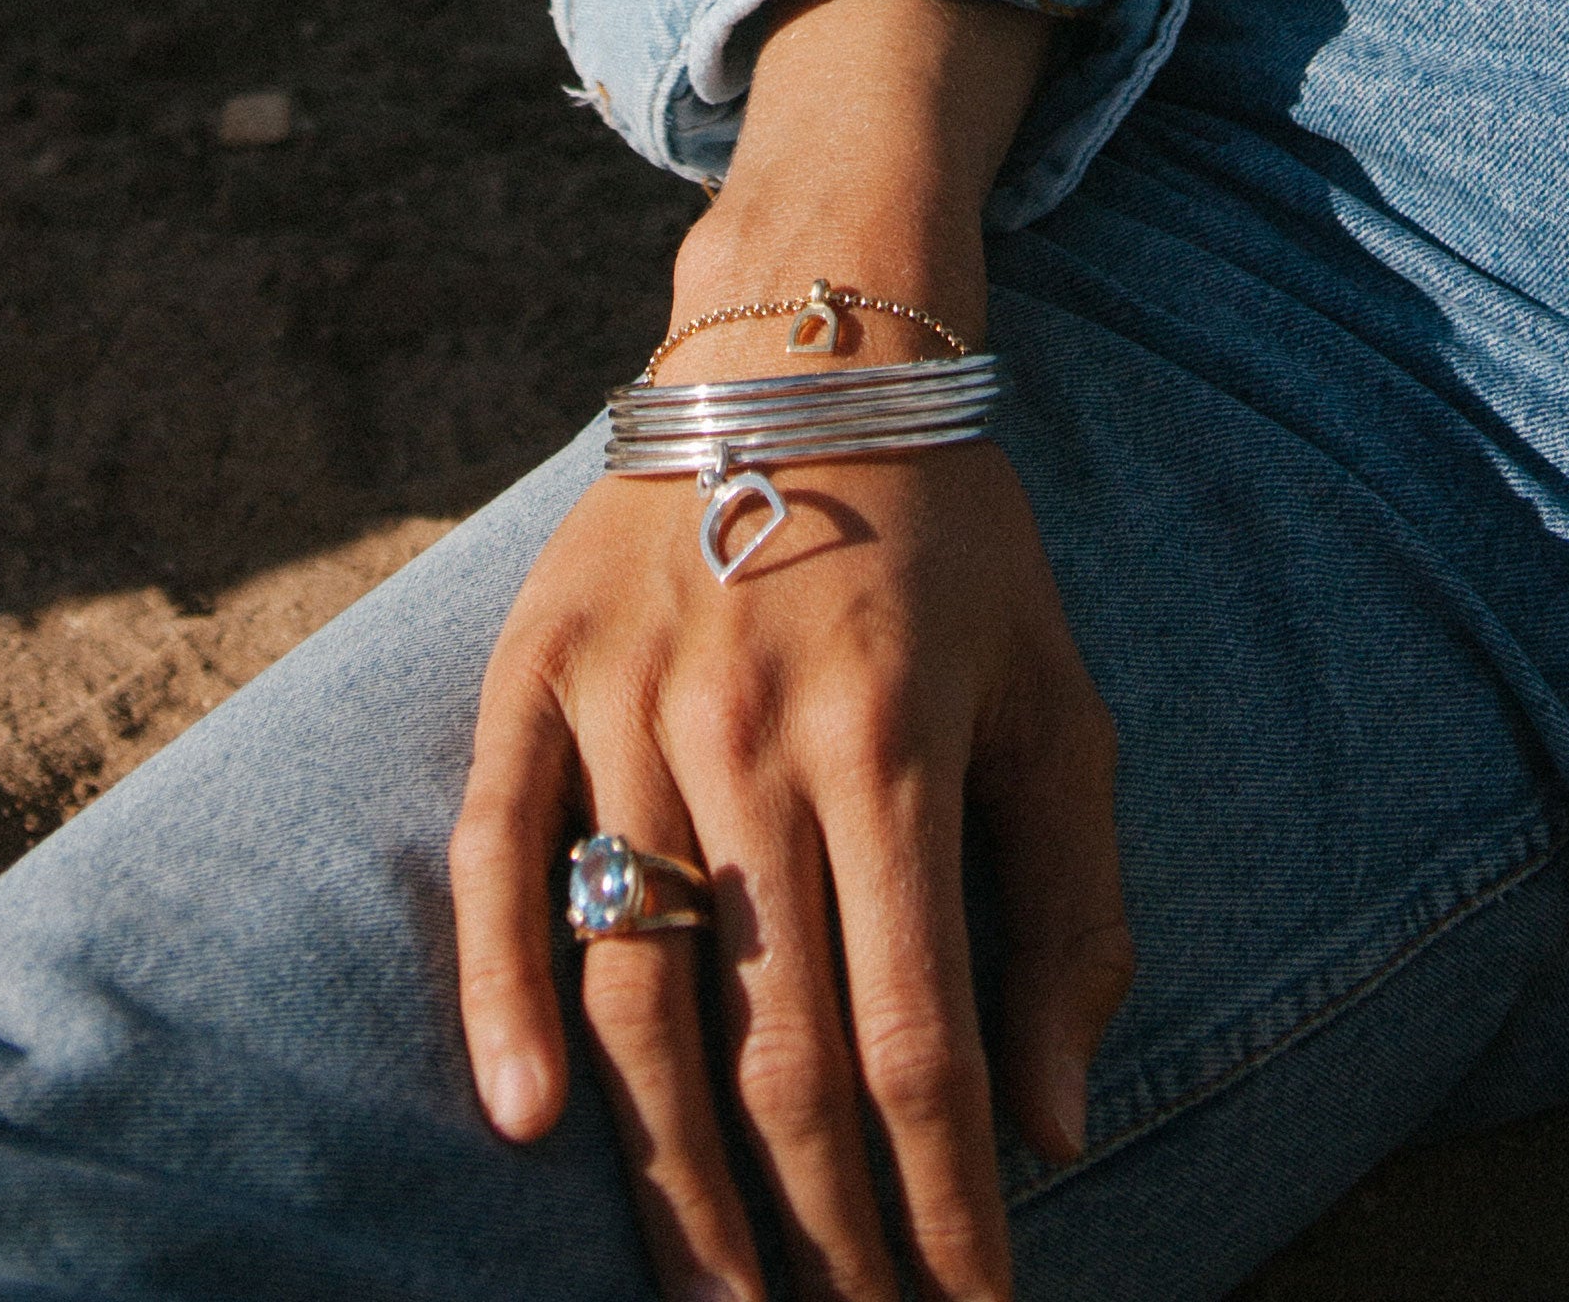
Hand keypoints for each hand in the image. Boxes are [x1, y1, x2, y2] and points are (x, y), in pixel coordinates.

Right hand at [452, 441, 1131, 1299]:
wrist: (802, 360)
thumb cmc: (953, 537)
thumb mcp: (1056, 694)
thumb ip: (1072, 903)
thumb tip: (1056, 1124)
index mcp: (894, 749)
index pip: (918, 1045)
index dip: (944, 1211)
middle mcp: (750, 740)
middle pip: (776, 1050)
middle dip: (825, 1231)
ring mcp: (627, 709)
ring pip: (637, 987)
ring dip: (676, 1173)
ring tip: (720, 1300)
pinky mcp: (535, 674)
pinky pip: (496, 853)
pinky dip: (498, 994)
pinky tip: (525, 1122)